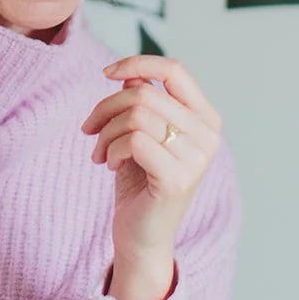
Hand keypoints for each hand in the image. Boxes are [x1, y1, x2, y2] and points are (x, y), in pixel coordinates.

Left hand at [81, 58, 221, 299]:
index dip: (138, 62)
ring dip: (106, 132)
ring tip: (100, 152)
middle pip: (145, 93)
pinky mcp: (178, 180)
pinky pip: (133, 141)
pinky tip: (109, 165)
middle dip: (106, 108)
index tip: (106, 73)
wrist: (141, 237)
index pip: (175, 70)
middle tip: (89, 129)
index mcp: (205, 118)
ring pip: (136, 116)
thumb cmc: (140, 182)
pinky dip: (111, 149)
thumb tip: (130, 73)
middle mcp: (208, 136)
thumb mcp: (140, 134)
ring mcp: (197, 159)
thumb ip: (143, 101)